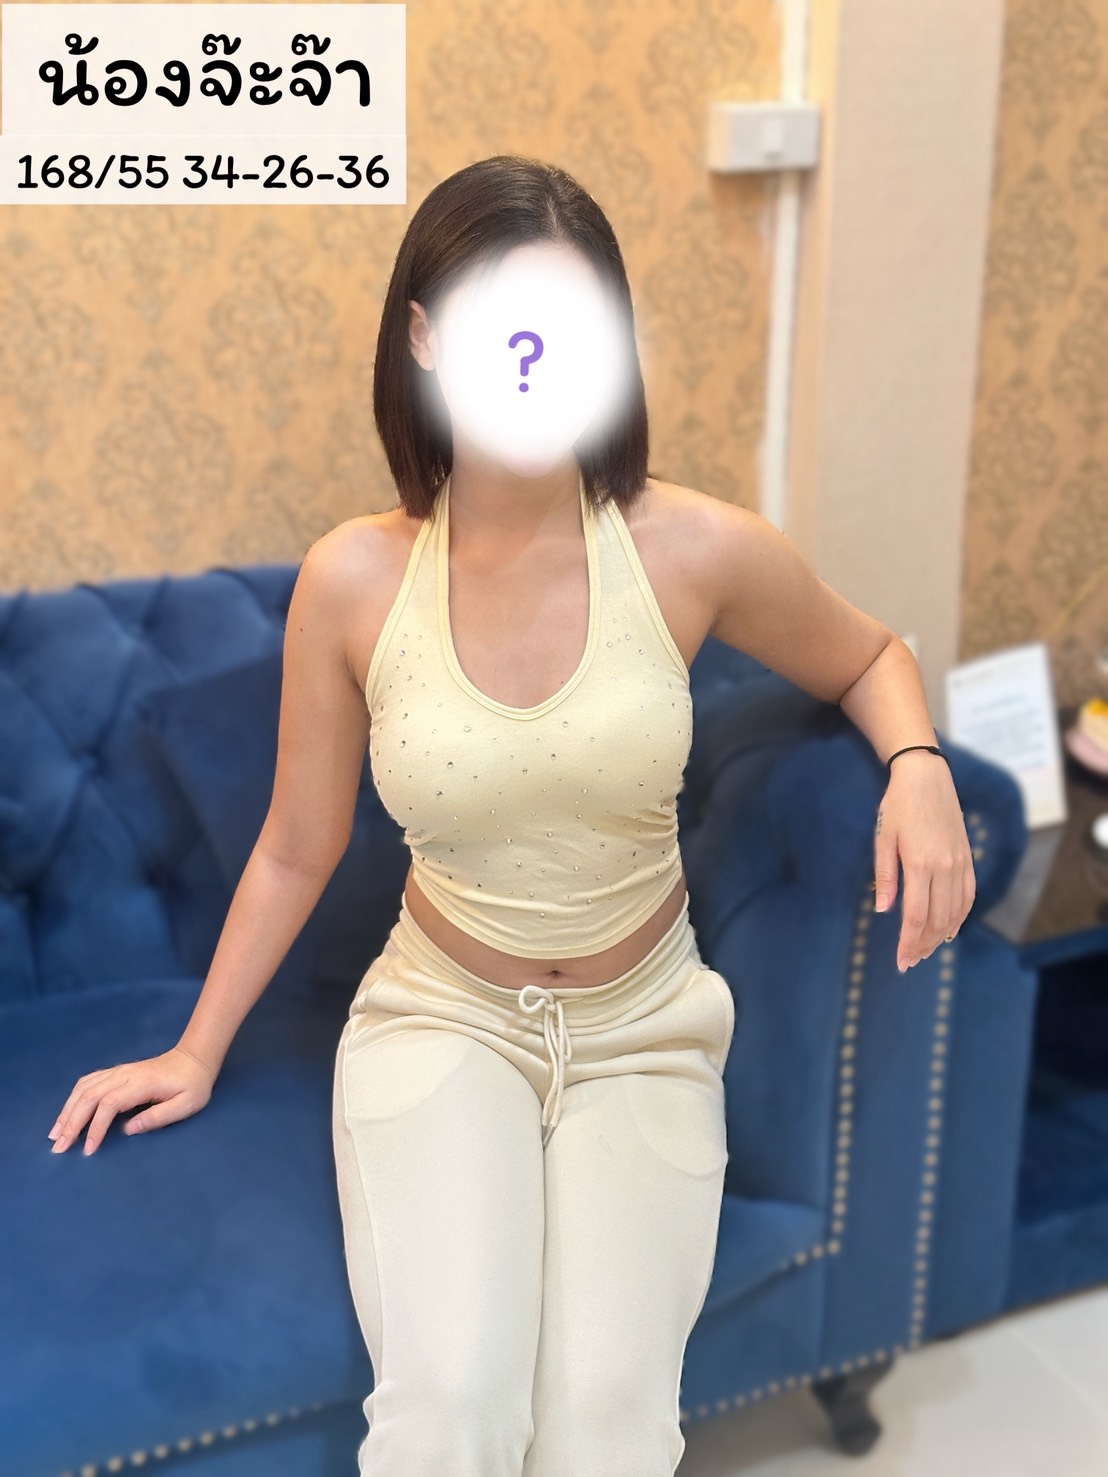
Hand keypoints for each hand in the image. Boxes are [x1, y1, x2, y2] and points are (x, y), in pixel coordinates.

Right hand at [47, 1046, 216, 1156]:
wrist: (194, 1059)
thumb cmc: (193, 1085)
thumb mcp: (187, 1104)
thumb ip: (159, 1117)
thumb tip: (129, 1129)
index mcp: (141, 1083)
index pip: (109, 1104)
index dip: (95, 1127)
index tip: (88, 1149)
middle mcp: (125, 1074)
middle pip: (89, 1096)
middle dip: (71, 1123)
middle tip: (58, 1148)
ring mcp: (119, 1071)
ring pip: (84, 1088)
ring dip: (67, 1111)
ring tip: (55, 1134)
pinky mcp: (116, 1072)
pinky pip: (88, 1082)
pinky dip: (73, 1099)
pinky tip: (66, 1113)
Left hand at [873, 752, 975, 971]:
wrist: (926, 777)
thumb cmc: (897, 805)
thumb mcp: (883, 838)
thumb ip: (885, 876)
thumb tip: (882, 910)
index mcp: (920, 863)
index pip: (916, 916)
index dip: (908, 942)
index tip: (901, 961)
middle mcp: (944, 866)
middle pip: (937, 920)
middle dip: (923, 945)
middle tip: (909, 961)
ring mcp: (959, 863)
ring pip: (954, 912)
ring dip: (941, 936)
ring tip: (925, 951)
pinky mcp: (967, 858)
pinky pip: (968, 895)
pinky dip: (960, 917)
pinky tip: (949, 930)